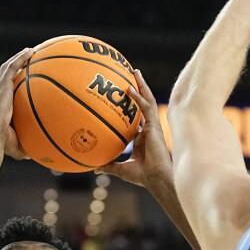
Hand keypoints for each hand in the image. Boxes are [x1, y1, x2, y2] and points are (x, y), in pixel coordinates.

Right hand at [0, 47, 32, 158]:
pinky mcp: (1, 85)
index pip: (6, 94)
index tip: (23, 82)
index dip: (13, 86)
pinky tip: (31, 51)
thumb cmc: (2, 143)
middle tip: (28, 62)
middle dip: (17, 67)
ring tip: (31, 51)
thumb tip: (41, 153)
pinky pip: (12, 67)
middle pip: (7, 77)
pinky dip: (21, 58)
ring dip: (19, 58)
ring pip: (8, 68)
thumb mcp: (17, 146)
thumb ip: (28, 146)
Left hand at [95, 69, 171, 186]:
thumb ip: (108, 165)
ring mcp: (153, 126)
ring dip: (141, 85)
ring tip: (135, 72)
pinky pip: (146, 107)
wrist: (156, 178)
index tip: (125, 97)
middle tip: (132, 75)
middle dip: (139, 89)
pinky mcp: (155, 126)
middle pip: (144, 104)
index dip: (133, 106)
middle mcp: (148, 128)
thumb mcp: (121, 169)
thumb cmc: (142, 176)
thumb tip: (94, 167)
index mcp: (143, 137)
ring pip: (147, 100)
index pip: (138, 118)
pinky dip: (138, 97)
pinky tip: (129, 88)